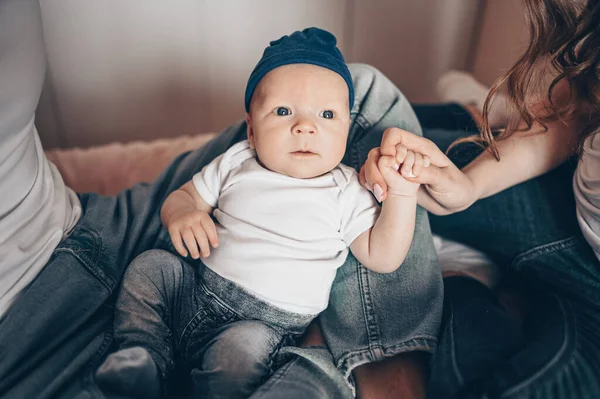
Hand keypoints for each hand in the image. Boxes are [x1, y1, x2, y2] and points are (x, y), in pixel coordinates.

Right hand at [167, 209, 218, 258]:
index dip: (213, 236)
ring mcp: (181, 223)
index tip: (215, 246)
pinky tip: (185, 254)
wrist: (178, 211)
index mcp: (201, 215)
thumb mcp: (203, 220)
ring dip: (193, 248)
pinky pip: (176, 240)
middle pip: (199, 233)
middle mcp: (191, 217)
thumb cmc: (195, 221)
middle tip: (206, 254)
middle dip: (204, 245)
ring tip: (196, 256)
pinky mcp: (172, 228)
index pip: (209, 226)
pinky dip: (180, 248)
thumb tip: (214, 246)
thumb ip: (209, 230)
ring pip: (188, 237)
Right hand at [359, 127, 477, 214]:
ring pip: (373, 163)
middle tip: (383, 189)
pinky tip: (379, 195)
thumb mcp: (447, 181)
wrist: (458, 201)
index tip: (394, 165)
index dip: (388, 147)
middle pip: (379, 150)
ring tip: (381, 195)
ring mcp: (398, 168)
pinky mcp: (394, 181)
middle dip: (376, 167)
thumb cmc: (457, 188)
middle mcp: (406, 155)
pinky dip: (371, 184)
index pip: (394, 135)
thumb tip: (406, 172)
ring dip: (372, 177)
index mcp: (420, 148)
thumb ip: (428, 174)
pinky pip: (375, 176)